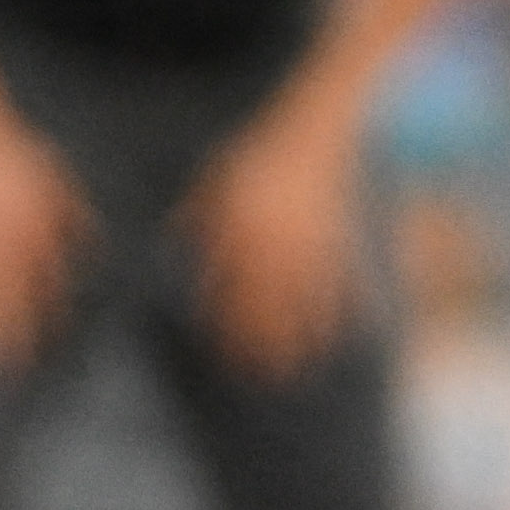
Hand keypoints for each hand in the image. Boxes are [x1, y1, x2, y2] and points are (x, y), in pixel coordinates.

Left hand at [189, 99, 368, 376]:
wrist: (310, 129)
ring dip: (302, 337)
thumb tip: (167, 242)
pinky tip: (340, 335)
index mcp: (240, 227)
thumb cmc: (254, 156)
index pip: (229, 285)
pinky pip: (340, 280)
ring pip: (304, 299)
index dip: (226, 324)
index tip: (224, 356)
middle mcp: (275, 239)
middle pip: (268, 302)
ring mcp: (309, 240)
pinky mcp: (336, 238)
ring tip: (299, 370)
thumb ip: (193, 216)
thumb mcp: (214, 181)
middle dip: (264, 343)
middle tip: (261, 380)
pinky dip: (342, 309)